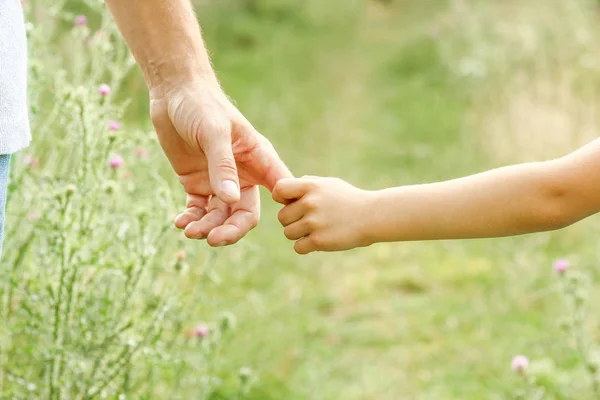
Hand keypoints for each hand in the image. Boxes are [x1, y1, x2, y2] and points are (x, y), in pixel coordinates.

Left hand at [150, 79, 291, 245]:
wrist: (173, 93)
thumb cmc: (201, 105)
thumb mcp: (214, 132)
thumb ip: (222, 166)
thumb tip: (230, 200)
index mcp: (258, 159)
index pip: (278, 190)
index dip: (281, 210)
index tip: (271, 225)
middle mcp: (242, 174)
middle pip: (245, 213)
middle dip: (231, 229)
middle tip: (213, 239)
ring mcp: (219, 181)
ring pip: (220, 216)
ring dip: (207, 227)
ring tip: (190, 230)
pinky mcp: (196, 183)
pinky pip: (198, 210)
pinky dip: (191, 219)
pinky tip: (181, 223)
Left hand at [272, 176, 372, 253]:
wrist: (372, 216)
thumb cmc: (349, 199)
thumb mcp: (329, 184)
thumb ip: (307, 184)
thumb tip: (283, 191)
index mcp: (311, 186)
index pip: (279, 189)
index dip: (281, 198)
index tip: (291, 203)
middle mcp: (310, 203)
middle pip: (282, 217)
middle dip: (292, 220)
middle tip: (310, 220)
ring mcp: (314, 223)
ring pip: (288, 233)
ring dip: (299, 234)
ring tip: (316, 230)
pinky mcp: (319, 241)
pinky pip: (298, 247)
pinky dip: (306, 247)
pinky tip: (319, 240)